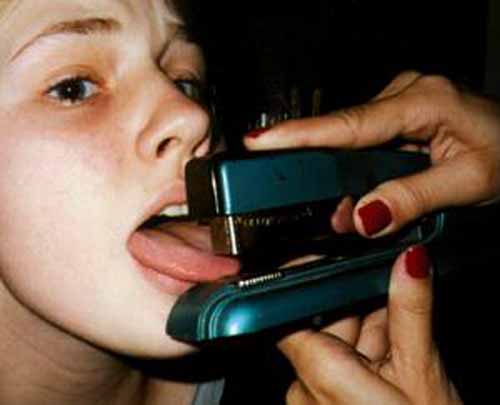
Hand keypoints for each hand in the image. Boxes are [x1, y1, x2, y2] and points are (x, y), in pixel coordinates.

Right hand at [245, 72, 499, 236]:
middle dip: (317, 166)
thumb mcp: (469, 182)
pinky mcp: (400, 112)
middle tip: (297, 199)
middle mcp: (405, 94)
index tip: (258, 141)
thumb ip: (413, 198)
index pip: (348, 124)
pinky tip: (361, 189)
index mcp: (422, 101)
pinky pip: (365, 138)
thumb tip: (362, 216)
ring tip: (347, 210)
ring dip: (340, 172)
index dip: (299, 135)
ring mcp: (401, 101)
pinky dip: (356, 165)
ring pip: (352, 139)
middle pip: (342, 131)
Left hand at [277, 245, 461, 404]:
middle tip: (392, 310)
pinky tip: (392, 368)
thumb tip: (409, 262)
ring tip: (400, 348)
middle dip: (356, 312)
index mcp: (318, 374)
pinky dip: (364, 361)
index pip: (289, 311)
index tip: (335, 267)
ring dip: (366, 337)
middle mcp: (304, 391)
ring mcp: (315, 404)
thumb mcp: (423, 372)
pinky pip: (339, 372)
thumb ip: (410, 310)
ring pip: (335, 347)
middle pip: (320, 326)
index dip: (312, 285)